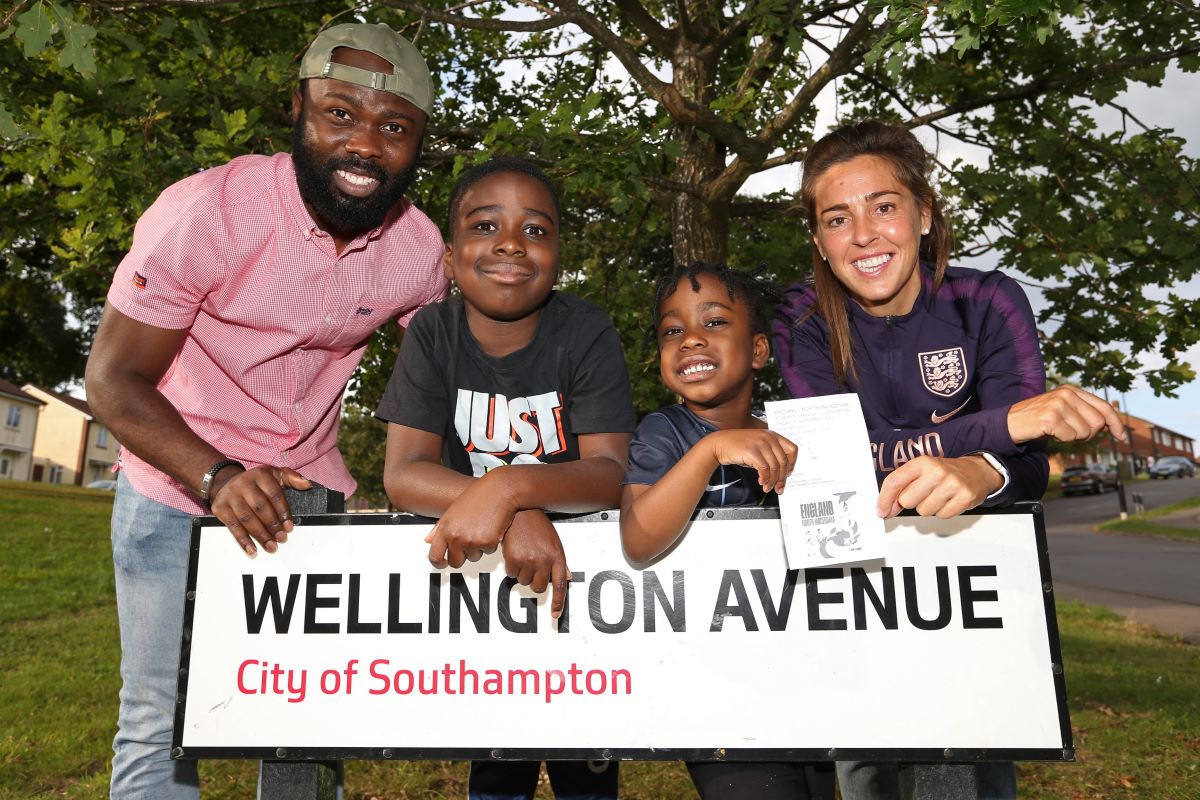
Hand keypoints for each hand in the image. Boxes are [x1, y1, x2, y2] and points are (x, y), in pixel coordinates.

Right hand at [210, 466, 310, 556]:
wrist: (226, 482)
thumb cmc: (256, 482)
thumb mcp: (275, 474)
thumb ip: (292, 478)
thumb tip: (307, 484)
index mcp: (260, 475)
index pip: (274, 494)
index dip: (283, 512)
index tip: (289, 526)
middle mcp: (243, 484)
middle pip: (260, 507)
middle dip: (273, 525)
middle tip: (282, 539)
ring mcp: (230, 496)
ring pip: (247, 518)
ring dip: (260, 535)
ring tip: (271, 547)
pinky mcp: (220, 508)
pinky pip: (233, 527)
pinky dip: (243, 541)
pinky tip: (252, 550)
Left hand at [425, 472, 518, 567]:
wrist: (499, 490)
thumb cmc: (477, 496)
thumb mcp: (453, 510)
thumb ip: (439, 527)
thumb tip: (428, 540)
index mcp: (445, 528)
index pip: (434, 556)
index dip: (438, 563)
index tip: (443, 564)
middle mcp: (455, 537)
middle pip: (455, 562)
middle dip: (463, 556)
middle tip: (470, 543)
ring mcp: (471, 541)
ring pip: (474, 557)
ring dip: (478, 548)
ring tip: (482, 528)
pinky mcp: (487, 543)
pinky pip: (488, 551)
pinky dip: (492, 543)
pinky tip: (492, 527)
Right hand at [501, 509, 568, 619]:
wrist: (519, 510)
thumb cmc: (536, 523)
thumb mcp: (554, 541)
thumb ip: (560, 561)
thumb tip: (567, 577)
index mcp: (557, 556)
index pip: (560, 585)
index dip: (558, 602)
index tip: (555, 614)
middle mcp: (544, 560)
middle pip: (539, 587)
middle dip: (535, 580)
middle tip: (532, 566)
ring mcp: (529, 560)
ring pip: (524, 581)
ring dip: (523, 572)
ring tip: (524, 554)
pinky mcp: (514, 559)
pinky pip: (511, 573)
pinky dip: (512, 566)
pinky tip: (515, 552)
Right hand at [704, 429, 797, 493]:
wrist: (719, 444)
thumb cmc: (737, 446)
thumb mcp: (758, 446)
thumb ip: (770, 454)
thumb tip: (781, 472)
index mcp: (772, 435)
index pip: (792, 449)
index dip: (792, 463)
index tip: (788, 473)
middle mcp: (768, 437)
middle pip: (784, 461)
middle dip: (782, 478)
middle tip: (779, 487)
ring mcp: (760, 443)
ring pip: (774, 467)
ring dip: (772, 481)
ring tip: (767, 487)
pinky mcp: (752, 451)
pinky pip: (764, 469)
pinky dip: (764, 478)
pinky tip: (761, 482)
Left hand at [876, 455, 1000, 518]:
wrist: (976, 471)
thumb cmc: (943, 473)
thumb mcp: (921, 472)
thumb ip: (901, 488)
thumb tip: (886, 509)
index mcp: (922, 462)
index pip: (894, 482)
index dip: (884, 499)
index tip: (881, 511)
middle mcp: (936, 472)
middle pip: (907, 501)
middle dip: (911, 502)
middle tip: (923, 494)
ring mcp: (952, 485)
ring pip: (924, 511)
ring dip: (928, 507)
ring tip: (938, 496)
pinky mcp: (964, 498)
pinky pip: (941, 516)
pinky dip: (942, 511)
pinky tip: (948, 501)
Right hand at [1008, 386, 1125, 444]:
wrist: (1009, 423)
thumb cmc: (1038, 420)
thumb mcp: (1062, 411)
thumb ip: (1084, 413)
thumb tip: (1109, 425)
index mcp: (1071, 390)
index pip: (1103, 407)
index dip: (1115, 423)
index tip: (1121, 437)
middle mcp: (1066, 394)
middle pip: (1097, 422)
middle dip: (1088, 433)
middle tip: (1069, 432)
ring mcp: (1058, 405)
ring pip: (1085, 432)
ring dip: (1072, 437)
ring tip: (1056, 430)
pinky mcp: (1050, 418)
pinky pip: (1070, 437)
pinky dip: (1061, 440)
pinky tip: (1048, 433)